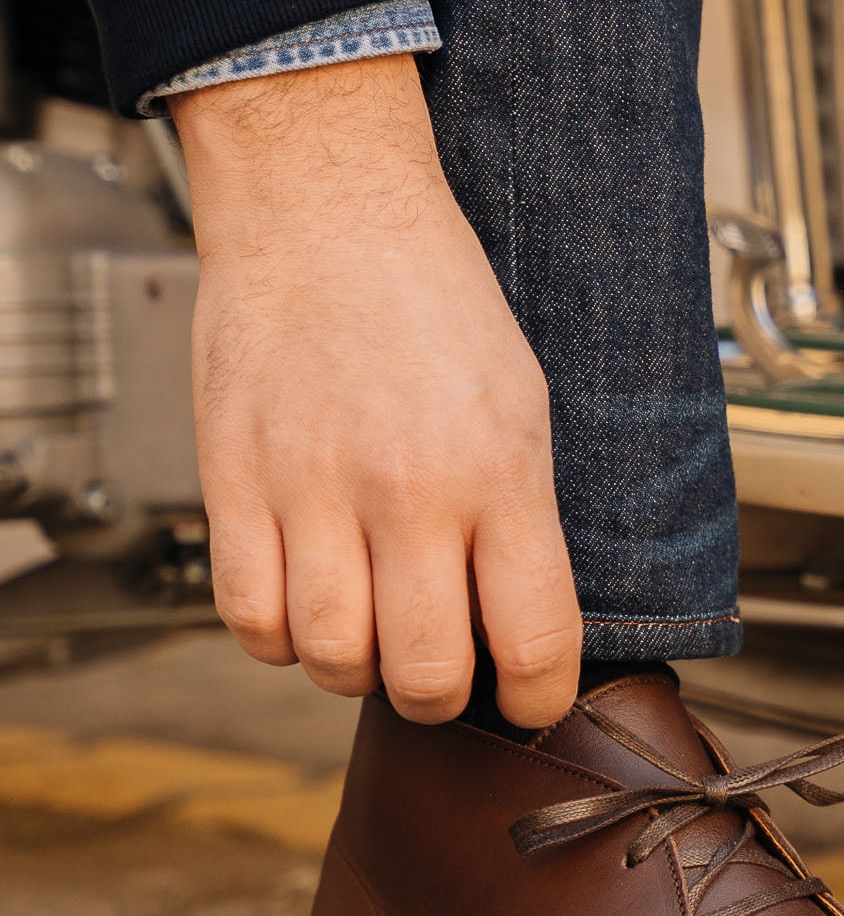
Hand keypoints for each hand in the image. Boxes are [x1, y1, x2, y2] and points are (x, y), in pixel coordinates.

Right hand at [174, 57, 581, 725]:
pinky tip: (307, 601)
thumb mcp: (526, 405)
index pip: (534, 642)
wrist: (328, 213)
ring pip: (329, 660)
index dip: (537, 700)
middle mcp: (408, 492)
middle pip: (425, 676)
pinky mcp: (233, 484)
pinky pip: (249, 619)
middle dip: (443, 697)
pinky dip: (279, 637)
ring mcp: (312, 491)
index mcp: (501, 474)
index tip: (531, 701)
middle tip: (445, 670)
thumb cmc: (438, 305)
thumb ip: (523, 519)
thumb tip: (518, 623)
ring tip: (374, 629)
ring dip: (357, 667)